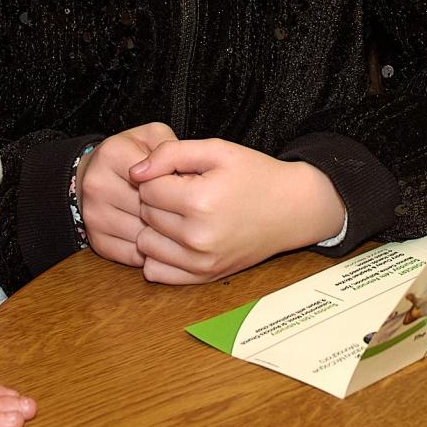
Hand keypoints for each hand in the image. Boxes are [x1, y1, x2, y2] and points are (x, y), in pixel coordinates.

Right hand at [77, 123, 174, 267]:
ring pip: (143, 233)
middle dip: (171, 210)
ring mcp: (94, 215)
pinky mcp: (97, 240)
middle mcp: (98, 184)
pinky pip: (133, 254)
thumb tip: (188, 178)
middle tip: (183, 208)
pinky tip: (157, 236)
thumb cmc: (129, 155)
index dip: (175, 185)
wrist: (94, 174)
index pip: (155, 178)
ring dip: (163, 233)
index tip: (183, 187)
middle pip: (149, 207)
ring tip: (172, 222)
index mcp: (112, 153)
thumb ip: (171, 149)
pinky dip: (150, 250)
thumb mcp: (151, 137)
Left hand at [128, 139, 345, 283]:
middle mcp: (198, 237)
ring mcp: (200, 262)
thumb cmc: (256, 176)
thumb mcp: (216, 150)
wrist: (291, 209)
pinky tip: (178, 238)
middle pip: (145, 214)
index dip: (160, 176)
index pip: (146, 188)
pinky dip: (159, 254)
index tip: (181, 175)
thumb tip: (135, 171)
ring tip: (182, 214)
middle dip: (158, 200)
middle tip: (186, 192)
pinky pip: (155, 271)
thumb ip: (170, 153)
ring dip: (156, 227)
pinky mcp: (203, 277)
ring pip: (145, 243)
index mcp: (200, 201)